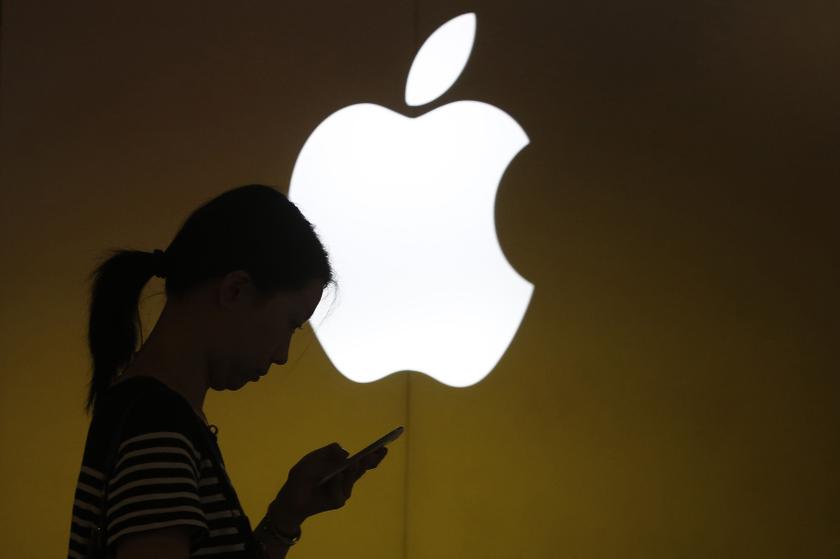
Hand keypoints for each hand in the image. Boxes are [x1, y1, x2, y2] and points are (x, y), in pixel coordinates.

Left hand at [270, 442, 387, 528]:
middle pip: (362, 468)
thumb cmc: (302, 476)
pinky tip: (333, 479)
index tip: (384, 447)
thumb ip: (328, 452)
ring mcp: (344, 490)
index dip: (374, 454)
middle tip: (371, 455)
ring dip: (350, 471)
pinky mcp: (338, 501)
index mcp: (342, 465)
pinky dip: (336, 484)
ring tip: (351, 464)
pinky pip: (341, 492)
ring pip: (352, 478)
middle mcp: (347, 477)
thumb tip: (345, 453)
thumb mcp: (313, 458)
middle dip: (368, 461)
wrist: (290, 497)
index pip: (361, 459)